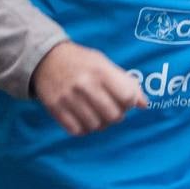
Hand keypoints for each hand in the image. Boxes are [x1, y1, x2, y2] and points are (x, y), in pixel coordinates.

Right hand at [31, 41, 147, 135]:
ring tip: (97, 114)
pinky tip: (83, 118)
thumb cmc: (81, 61)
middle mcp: (85, 85)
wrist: (46, 58)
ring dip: (100, 124)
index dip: (129, 102)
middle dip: (116, 116)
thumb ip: (126, 82)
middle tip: (111, 109)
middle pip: (113, 116)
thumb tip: (144, 105)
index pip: (127, 97)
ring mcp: (69, 98)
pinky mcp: (55, 108)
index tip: (123, 100)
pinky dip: (83, 128)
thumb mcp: (105, 63)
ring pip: (95, 126)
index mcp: (101, 71)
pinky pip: (76, 130)